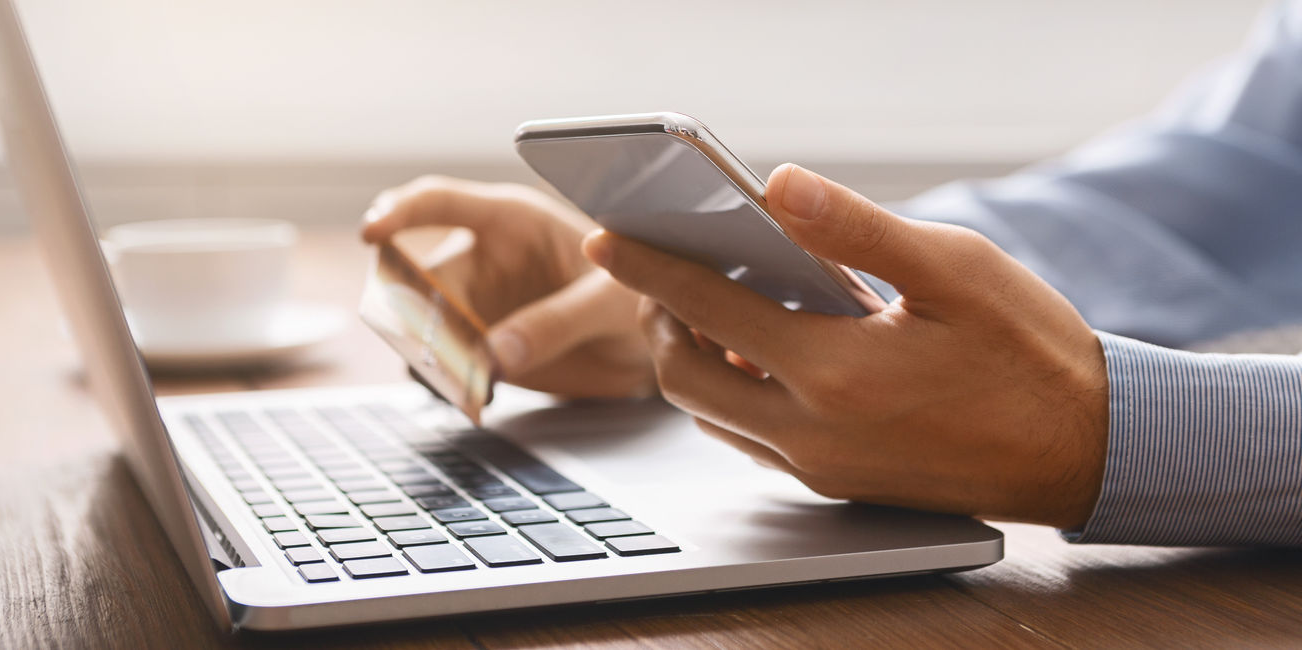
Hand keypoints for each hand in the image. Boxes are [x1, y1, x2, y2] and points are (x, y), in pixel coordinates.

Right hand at [360, 176, 652, 397]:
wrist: (658, 339)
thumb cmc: (645, 290)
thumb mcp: (611, 302)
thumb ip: (558, 321)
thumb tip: (495, 354)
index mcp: (513, 220)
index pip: (440, 202)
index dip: (400, 211)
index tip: (372, 232)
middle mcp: (484, 257)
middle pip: (420, 276)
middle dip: (410, 309)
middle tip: (429, 346)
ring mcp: (479, 305)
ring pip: (423, 325)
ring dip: (425, 352)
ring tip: (457, 379)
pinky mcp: (483, 348)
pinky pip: (446, 365)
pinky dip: (447, 384)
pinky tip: (472, 397)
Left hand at [583, 164, 1108, 528]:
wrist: (1083, 450)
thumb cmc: (1029, 353)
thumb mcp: (953, 269)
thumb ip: (857, 228)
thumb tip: (777, 186)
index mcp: (837, 371)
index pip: (707, 310)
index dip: (648, 267)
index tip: (607, 236)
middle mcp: (813, 431)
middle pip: (683, 376)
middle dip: (658, 322)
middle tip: (667, 274)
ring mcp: (819, 466)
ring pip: (711, 414)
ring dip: (694, 361)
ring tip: (715, 306)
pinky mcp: (834, 483)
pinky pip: (750, 438)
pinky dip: (734, 393)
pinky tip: (764, 350)